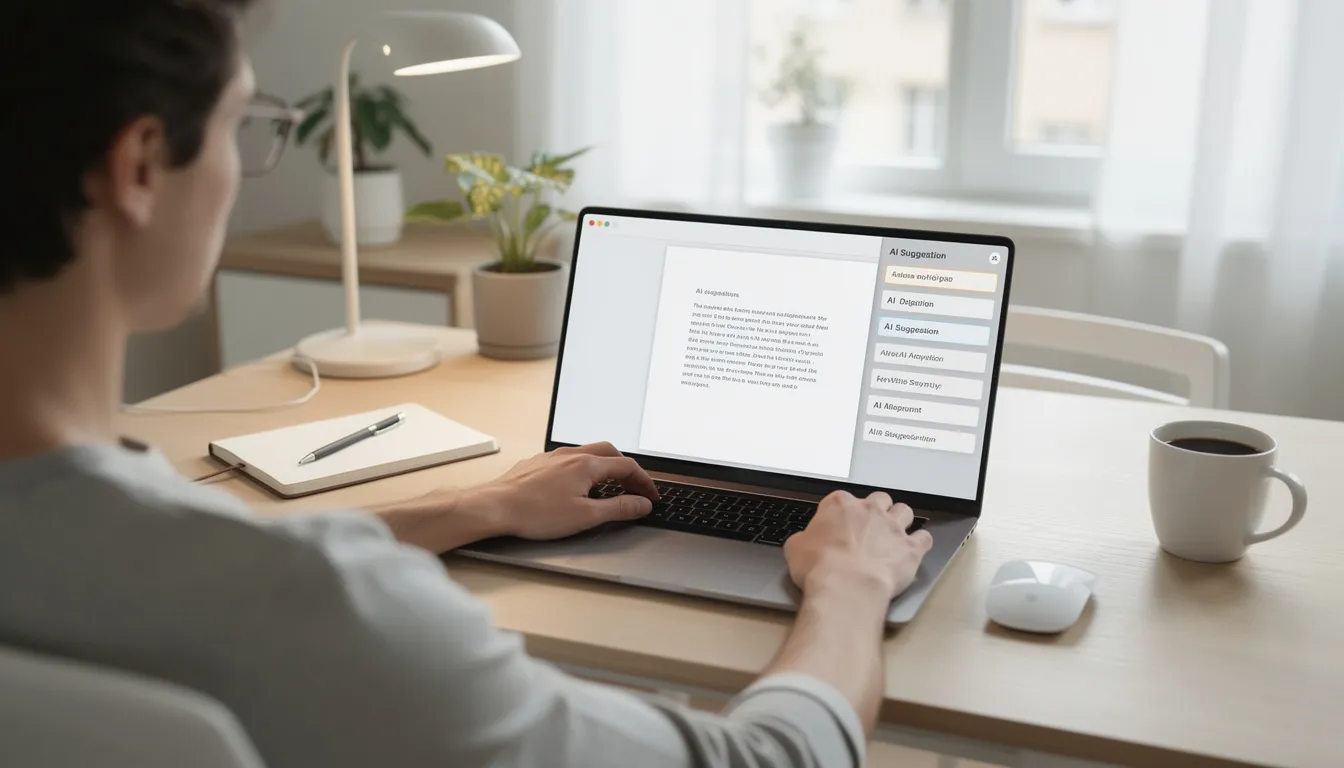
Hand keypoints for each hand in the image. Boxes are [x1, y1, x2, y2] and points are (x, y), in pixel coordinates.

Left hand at [459, 442, 659, 540]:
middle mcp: (570, 455)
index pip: (627, 467)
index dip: (644, 482)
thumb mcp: (585, 516)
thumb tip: (642, 504)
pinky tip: (575, 487)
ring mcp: (552, 457)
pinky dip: (582, 469)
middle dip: (626, 469)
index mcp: (586, 465)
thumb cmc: (535, 513)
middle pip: (609, 453)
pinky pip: (568, 460)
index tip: (651, 496)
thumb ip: (618, 509)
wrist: (494, 507)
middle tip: (634, 488)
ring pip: (587, 454)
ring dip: (604, 467)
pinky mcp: (537, 464)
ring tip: (608, 488)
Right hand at [783, 491, 933, 598]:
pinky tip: (917, 547)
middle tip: (871, 525)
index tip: (839, 524)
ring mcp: (892, 527)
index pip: (842, 499)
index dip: (842, 512)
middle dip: (877, 510)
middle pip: (879, 499)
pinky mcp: (910, 548)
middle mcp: (869, 511)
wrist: (846, 586)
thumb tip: (802, 543)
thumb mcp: (795, 549)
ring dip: (901, 519)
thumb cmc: (820, 567)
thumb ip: (802, 540)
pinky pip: (924, 537)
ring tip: (896, 532)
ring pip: (904, 511)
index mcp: (840, 505)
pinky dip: (921, 541)